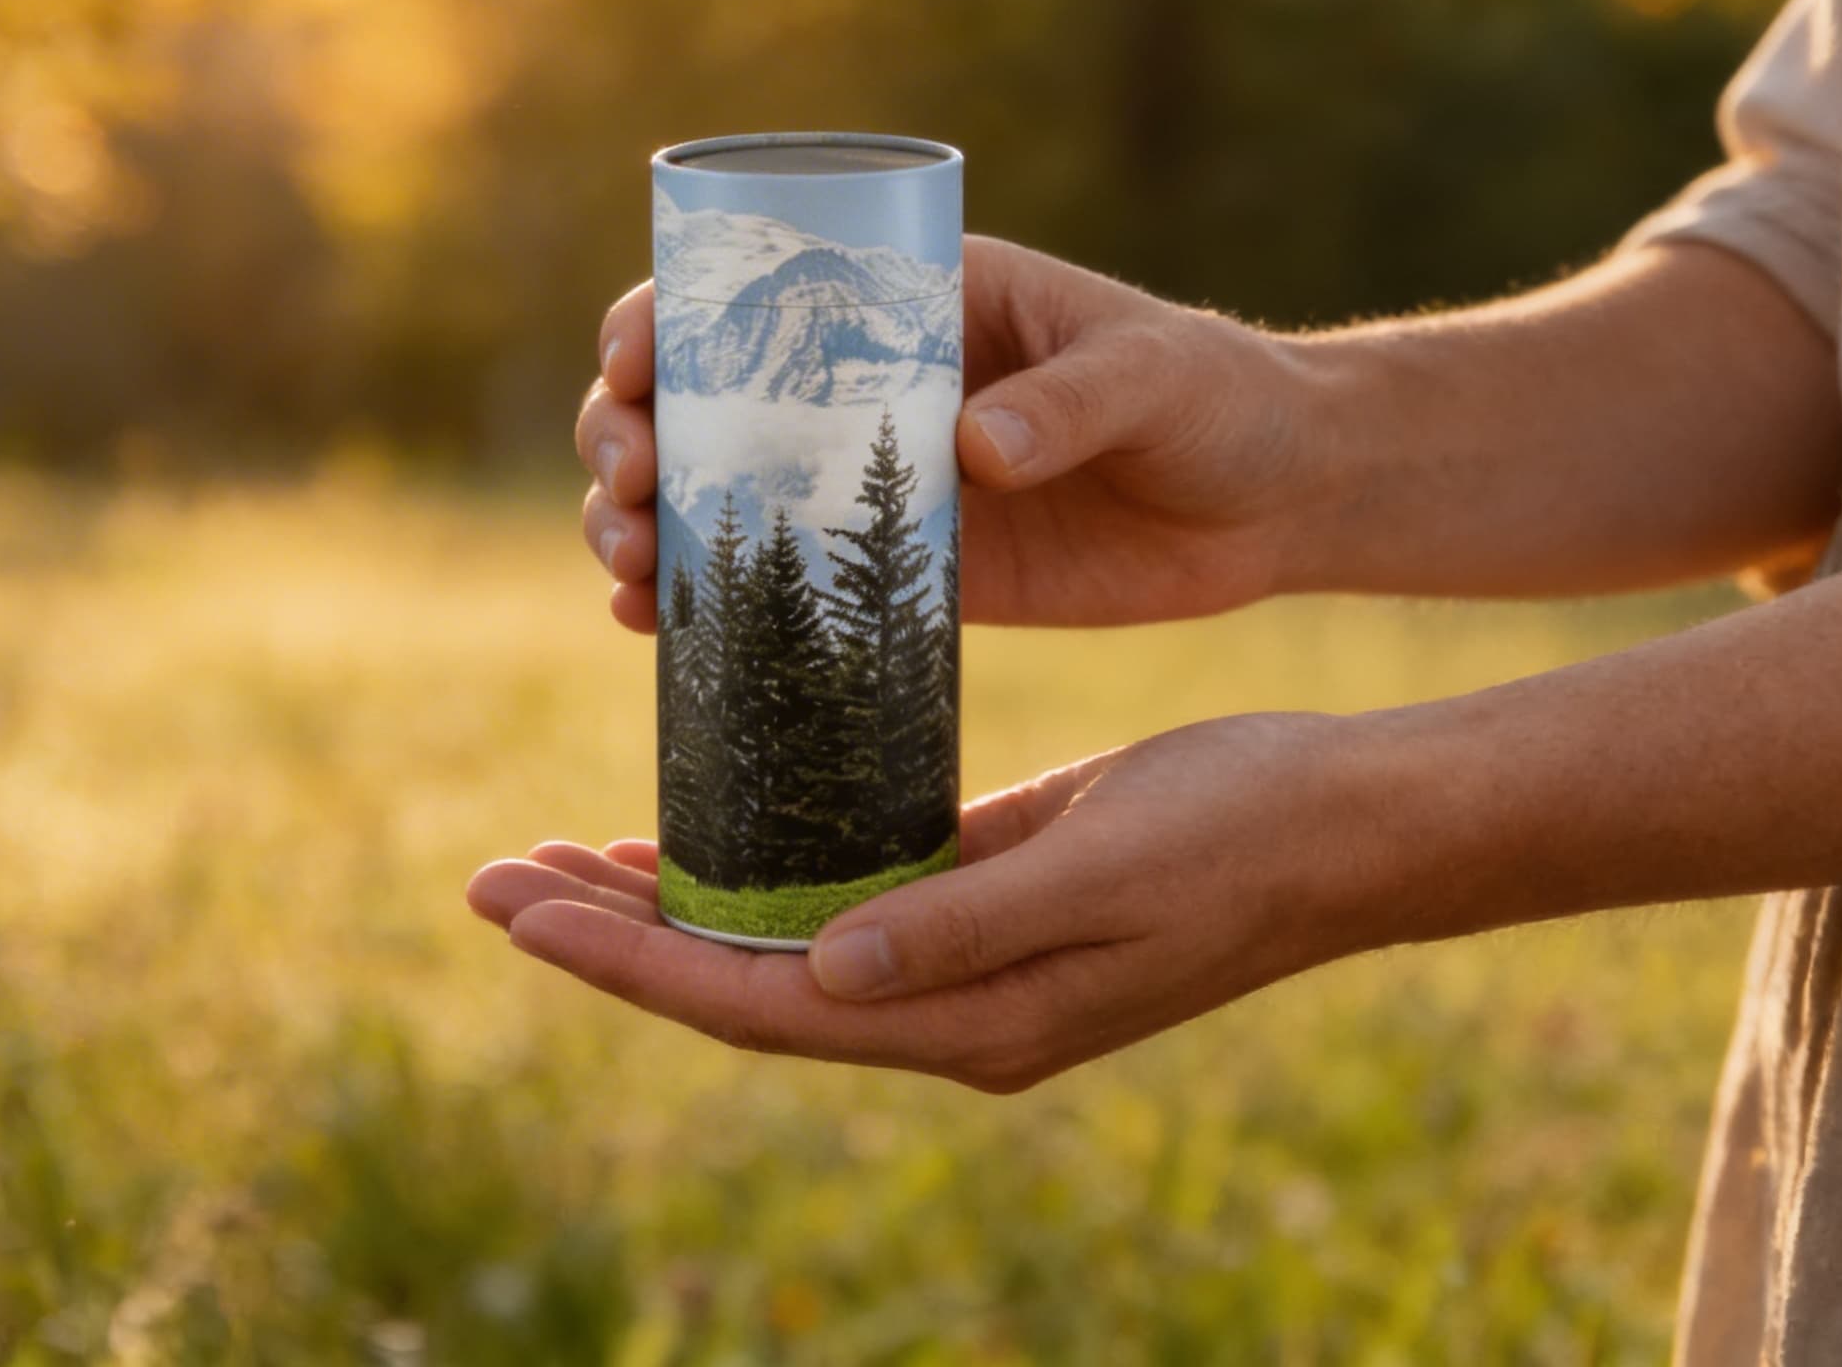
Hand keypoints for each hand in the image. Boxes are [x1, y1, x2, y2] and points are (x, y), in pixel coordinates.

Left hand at [464, 714, 1387, 1091]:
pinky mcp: (983, 897)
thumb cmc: (1247, 833)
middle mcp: (947, 1006)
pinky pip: (834, 894)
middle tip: (488, 879)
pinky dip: (754, 866)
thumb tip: (821, 973)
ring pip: (773, 941)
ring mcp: (963, 958)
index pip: (752, 1002)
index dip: (624, 960)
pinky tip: (700, 829)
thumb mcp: (1104, 870)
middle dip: (607, 934)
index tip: (513, 909)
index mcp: (969, 1019)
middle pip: (736, 982)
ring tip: (557, 863)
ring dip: (665, 905)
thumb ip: (965, 927)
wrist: (1354, 821)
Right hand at [575, 235, 1327, 629]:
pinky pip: (781, 583)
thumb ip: (1072, 402)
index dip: (665, 322)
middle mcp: (867, 385)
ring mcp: (874, 481)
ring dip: (643, 522)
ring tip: (630, 570)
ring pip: (716, 492)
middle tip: (629, 486)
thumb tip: (975, 447)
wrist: (1278, 501)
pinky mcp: (905, 573)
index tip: (630, 373)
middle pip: (701, 397)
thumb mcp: (1151, 376)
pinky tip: (655, 627)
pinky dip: (705, 600)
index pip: (755, 288)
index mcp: (912, 300)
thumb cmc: (1217, 395)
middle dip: (629, 434)